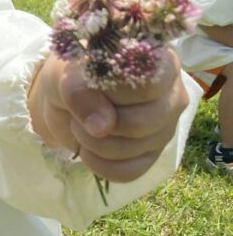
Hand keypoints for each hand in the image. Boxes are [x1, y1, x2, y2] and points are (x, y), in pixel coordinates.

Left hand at [29, 50, 188, 182]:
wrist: (63, 99)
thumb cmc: (72, 75)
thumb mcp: (67, 74)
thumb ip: (82, 92)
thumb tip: (103, 128)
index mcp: (159, 63)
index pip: (147, 85)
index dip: (112, 93)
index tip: (90, 86)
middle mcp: (171, 95)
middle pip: (146, 122)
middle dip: (100, 123)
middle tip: (78, 114)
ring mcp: (165, 127)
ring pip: (136, 149)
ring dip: (94, 143)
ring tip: (80, 126)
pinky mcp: (151, 154)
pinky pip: (130, 171)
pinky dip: (100, 165)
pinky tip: (86, 150)